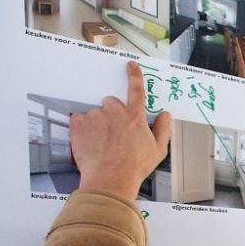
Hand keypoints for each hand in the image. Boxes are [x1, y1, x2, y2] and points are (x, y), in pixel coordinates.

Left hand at [70, 61, 171, 200]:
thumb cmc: (134, 167)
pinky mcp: (79, 123)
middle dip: (111, 113)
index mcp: (135, 117)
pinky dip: (81, 130)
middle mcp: (115, 112)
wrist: (110, 180)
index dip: (134, 76)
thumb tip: (166, 115)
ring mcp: (96, 116)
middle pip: (111, 102)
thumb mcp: (158, 151)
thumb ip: (163, 129)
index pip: (136, 90)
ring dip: (96, 124)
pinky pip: (78, 120)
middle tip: (112, 133)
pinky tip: (88, 144)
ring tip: (100, 144)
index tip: (130, 66)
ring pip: (94, 114)